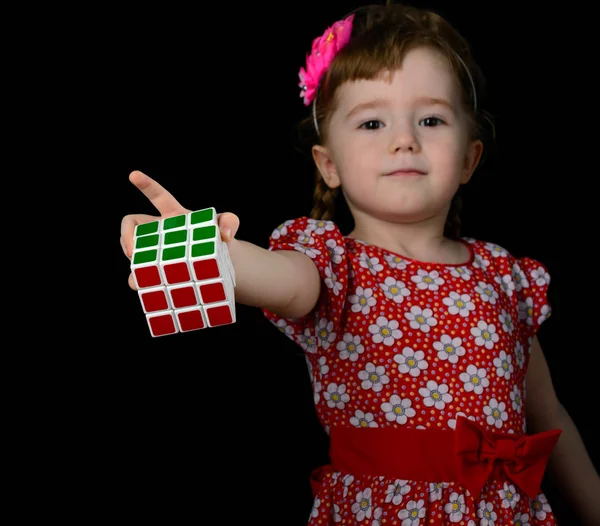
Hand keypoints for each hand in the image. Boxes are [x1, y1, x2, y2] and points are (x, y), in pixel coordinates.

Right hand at [120, 170, 239, 289]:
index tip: (133, 175)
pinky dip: (137, 281)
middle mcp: (158, 231)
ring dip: (132, 260)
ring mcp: (154, 251)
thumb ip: (231, 221)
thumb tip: (226, 233)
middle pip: (131, 226)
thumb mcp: (228, 225)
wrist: (219, 265)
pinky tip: (141, 285)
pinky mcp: (155, 271)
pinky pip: (138, 276)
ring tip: (139, 270)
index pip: (157, 196)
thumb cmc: (218, 240)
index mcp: (173, 215)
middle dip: (126, 237)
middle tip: (133, 251)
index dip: (146, 184)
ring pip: (131, 252)